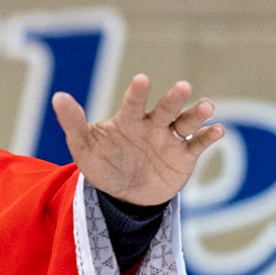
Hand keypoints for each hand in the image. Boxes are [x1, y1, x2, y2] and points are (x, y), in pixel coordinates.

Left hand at [51, 75, 222, 206]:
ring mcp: (170, 139)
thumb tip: (57, 96)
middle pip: (165, 109)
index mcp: (128, 120)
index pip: (133, 103)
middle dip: (174, 99)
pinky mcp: (185, 156)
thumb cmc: (102, 164)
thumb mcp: (84, 147)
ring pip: (186, 122)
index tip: (141, 79)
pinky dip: (209, 137)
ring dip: (197, 114)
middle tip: (182, 87)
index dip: (138, 92)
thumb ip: (73, 123)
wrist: (123, 195)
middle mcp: (152, 125)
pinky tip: (217, 131)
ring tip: (207, 106)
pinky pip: (199, 144)